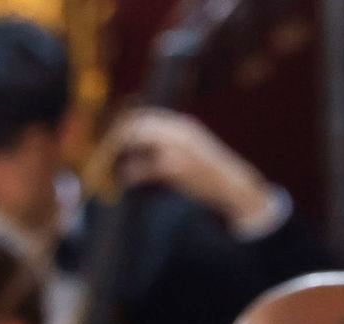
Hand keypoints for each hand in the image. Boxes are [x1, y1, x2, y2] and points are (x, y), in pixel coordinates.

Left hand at [101, 107, 272, 223]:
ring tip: (116, 166)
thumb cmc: (214, 173)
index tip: (114, 135)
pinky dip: (132, 174)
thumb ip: (173, 141)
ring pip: (138, 140)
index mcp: (183, 125)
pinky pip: (143, 167)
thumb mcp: (195, 149)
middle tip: (108, 151)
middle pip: (138, 124)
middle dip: (120, 136)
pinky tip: (127, 181)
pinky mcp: (174, 167)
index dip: (127, 123)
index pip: (147, 115)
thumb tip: (147, 142)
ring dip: (122, 152)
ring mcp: (177, 148)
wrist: (235, 187)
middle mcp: (179, 131)